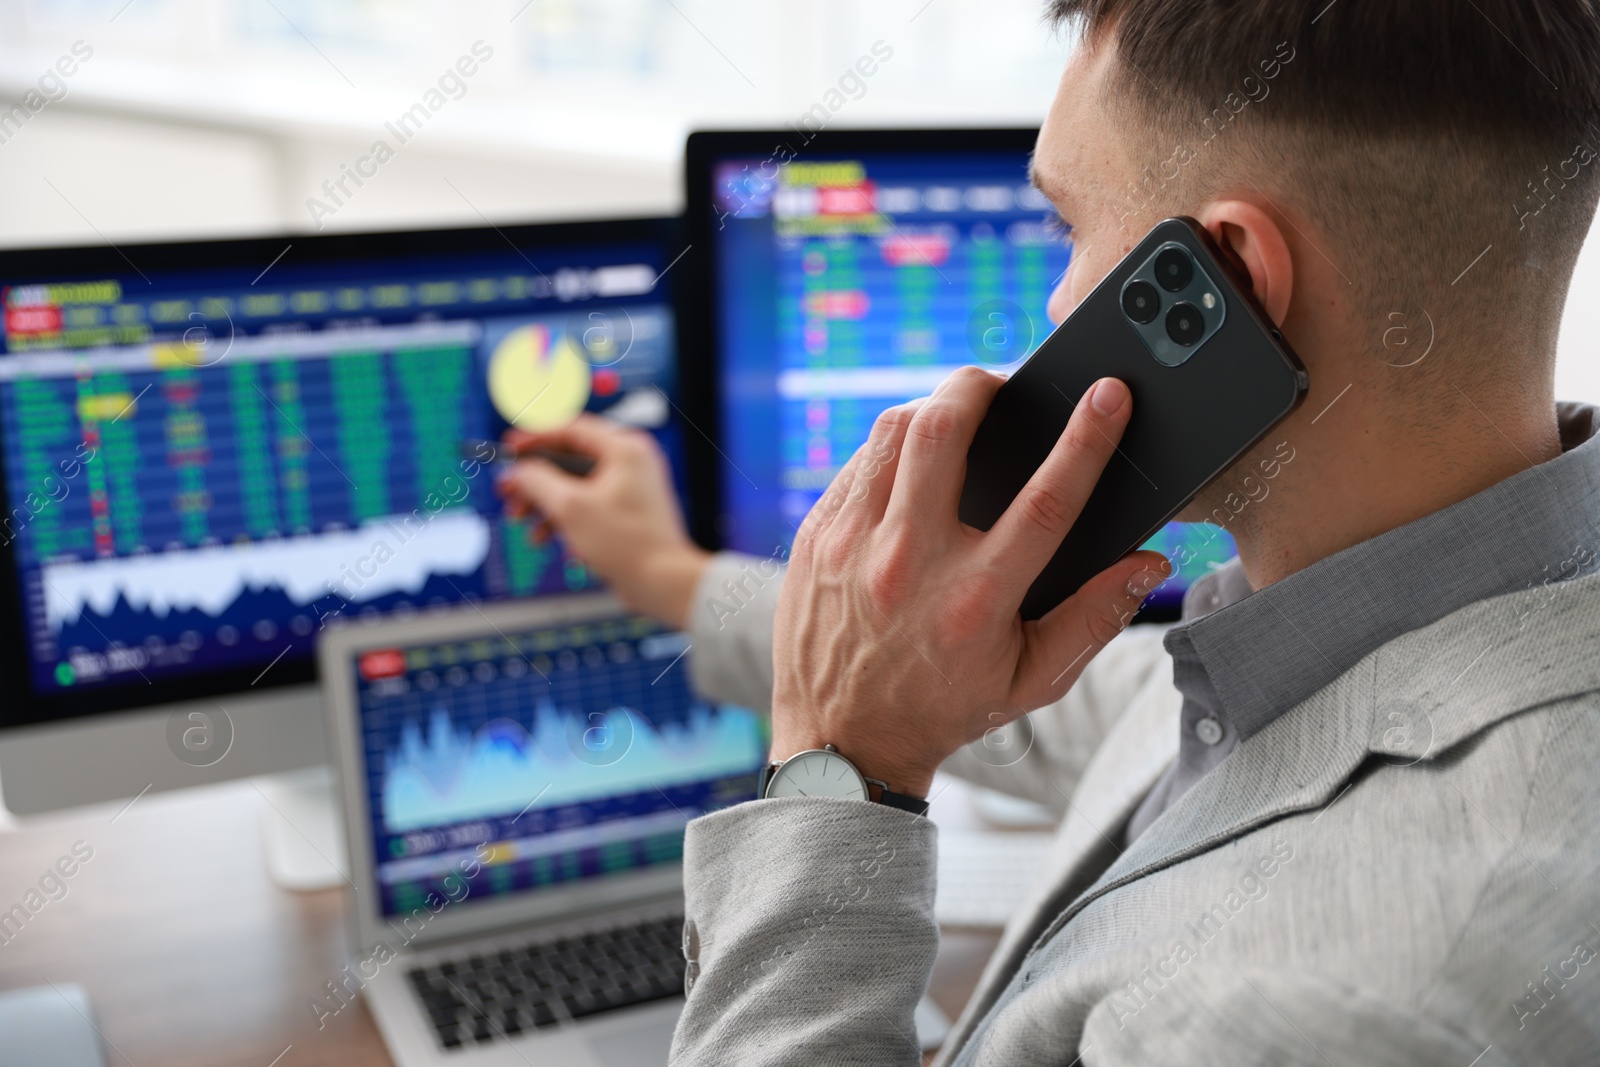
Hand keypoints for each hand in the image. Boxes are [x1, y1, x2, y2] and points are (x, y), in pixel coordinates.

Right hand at [494, 414, 708, 628]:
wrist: (663, 583)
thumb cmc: (629, 544)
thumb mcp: (571, 508)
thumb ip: (538, 482)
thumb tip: (517, 471)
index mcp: (625, 449)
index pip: (571, 429)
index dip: (534, 437)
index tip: (509, 448)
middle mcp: (630, 462)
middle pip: (569, 459)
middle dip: (534, 479)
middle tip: (508, 491)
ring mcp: (629, 488)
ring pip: (574, 485)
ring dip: (543, 502)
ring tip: (521, 520)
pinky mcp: (625, 513)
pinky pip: (586, 505)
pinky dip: (562, 518)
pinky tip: (543, 537)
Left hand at [769, 367, 1169, 797]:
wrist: (841, 742)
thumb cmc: (945, 708)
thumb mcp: (1032, 680)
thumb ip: (1095, 619)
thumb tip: (1149, 563)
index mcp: (975, 601)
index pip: (1045, 500)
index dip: (1086, 440)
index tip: (1110, 395)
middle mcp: (909, 564)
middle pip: (945, 431)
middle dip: (981, 386)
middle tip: (1003, 386)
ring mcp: (852, 546)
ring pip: (893, 431)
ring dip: (933, 407)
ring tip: (959, 415)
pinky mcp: (814, 537)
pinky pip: (858, 462)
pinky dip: (891, 447)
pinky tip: (912, 461)